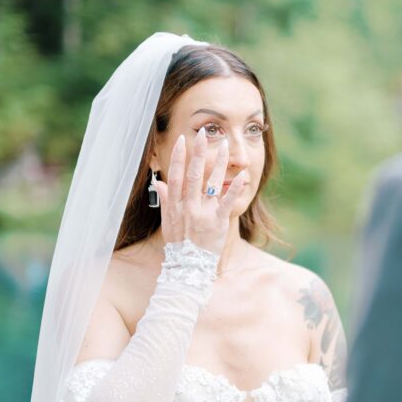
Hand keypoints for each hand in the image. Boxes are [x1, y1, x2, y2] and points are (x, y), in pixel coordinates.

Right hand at [154, 127, 247, 255]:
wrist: (188, 267)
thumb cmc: (179, 244)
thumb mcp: (166, 222)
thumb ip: (165, 200)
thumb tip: (159, 183)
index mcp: (175, 205)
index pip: (176, 175)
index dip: (179, 157)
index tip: (183, 140)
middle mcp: (187, 206)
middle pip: (193, 174)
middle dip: (199, 152)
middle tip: (204, 133)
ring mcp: (202, 214)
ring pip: (210, 183)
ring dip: (218, 164)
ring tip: (225, 147)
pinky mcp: (217, 222)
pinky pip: (226, 202)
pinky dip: (234, 188)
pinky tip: (242, 175)